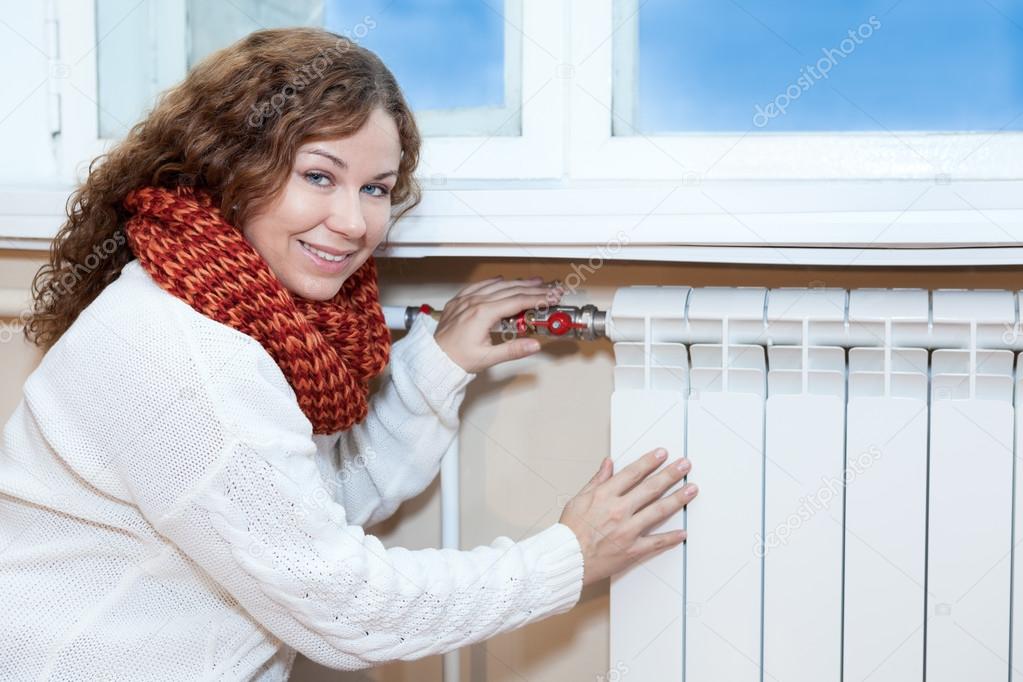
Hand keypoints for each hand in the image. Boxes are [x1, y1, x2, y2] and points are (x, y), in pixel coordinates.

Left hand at [433, 276, 563, 372]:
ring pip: (496, 285)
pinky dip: (494, 282)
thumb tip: (534, 345)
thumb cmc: (457, 358)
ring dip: (517, 283)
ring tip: (534, 282)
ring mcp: (466, 300)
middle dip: (533, 289)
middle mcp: (474, 303)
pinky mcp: (459, 301)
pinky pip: (479, 285)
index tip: (550, 298)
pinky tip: (502, 279)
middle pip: (510, 290)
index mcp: (482, 314)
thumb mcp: (488, 358)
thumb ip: (513, 349)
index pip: (517, 301)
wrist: (434, 359)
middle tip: (549, 289)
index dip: (537, 299)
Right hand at [559, 448, 696, 586]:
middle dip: (670, 474)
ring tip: (691, 489)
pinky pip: (656, 542)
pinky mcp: (632, 549)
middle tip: (685, 465)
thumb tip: (609, 463)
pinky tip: (683, 532)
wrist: (566, 559)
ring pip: (658, 511)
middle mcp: (619, 510)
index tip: (662, 454)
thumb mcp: (579, 498)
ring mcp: (627, 530)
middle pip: (651, 488)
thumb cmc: (570, 531)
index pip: (633, 473)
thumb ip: (597, 480)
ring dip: (677, 499)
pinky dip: (671, 538)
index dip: (649, 462)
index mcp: (605, 495)